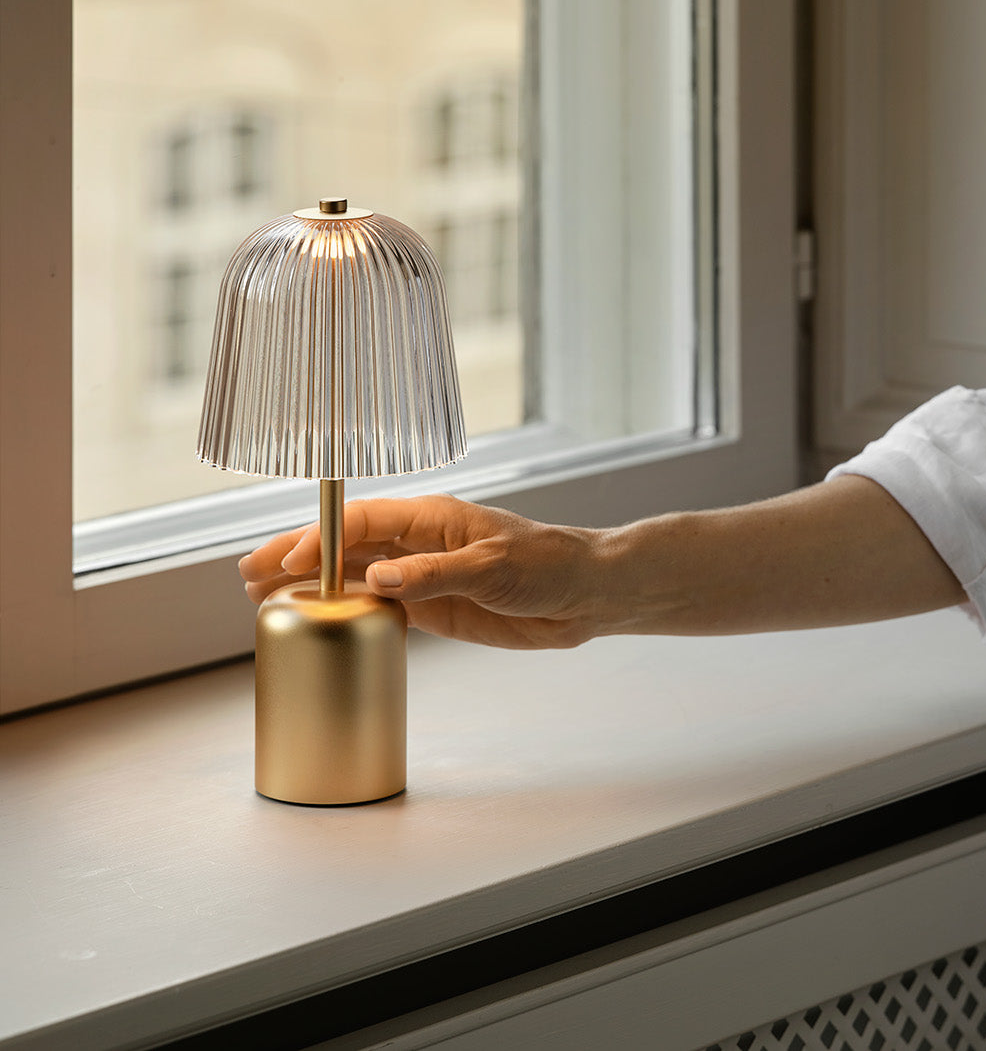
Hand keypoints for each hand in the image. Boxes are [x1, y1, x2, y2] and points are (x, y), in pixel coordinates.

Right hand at [238, 496, 618, 648]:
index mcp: (430, 518)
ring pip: (353, 575)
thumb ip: (434, 574)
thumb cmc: (548, 564)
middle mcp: (418, 542)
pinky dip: (343, 611)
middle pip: (344, 546)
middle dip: (295, 557)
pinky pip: (377, 605)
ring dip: (310, 584)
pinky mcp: (433, 606)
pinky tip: (316, 619)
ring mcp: (422, 574)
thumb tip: (376, 578)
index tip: (284, 560)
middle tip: (247, 575)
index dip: (318, 539)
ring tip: (262, 596)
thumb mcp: (492, 566)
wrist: (585, 595)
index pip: (360, 522)